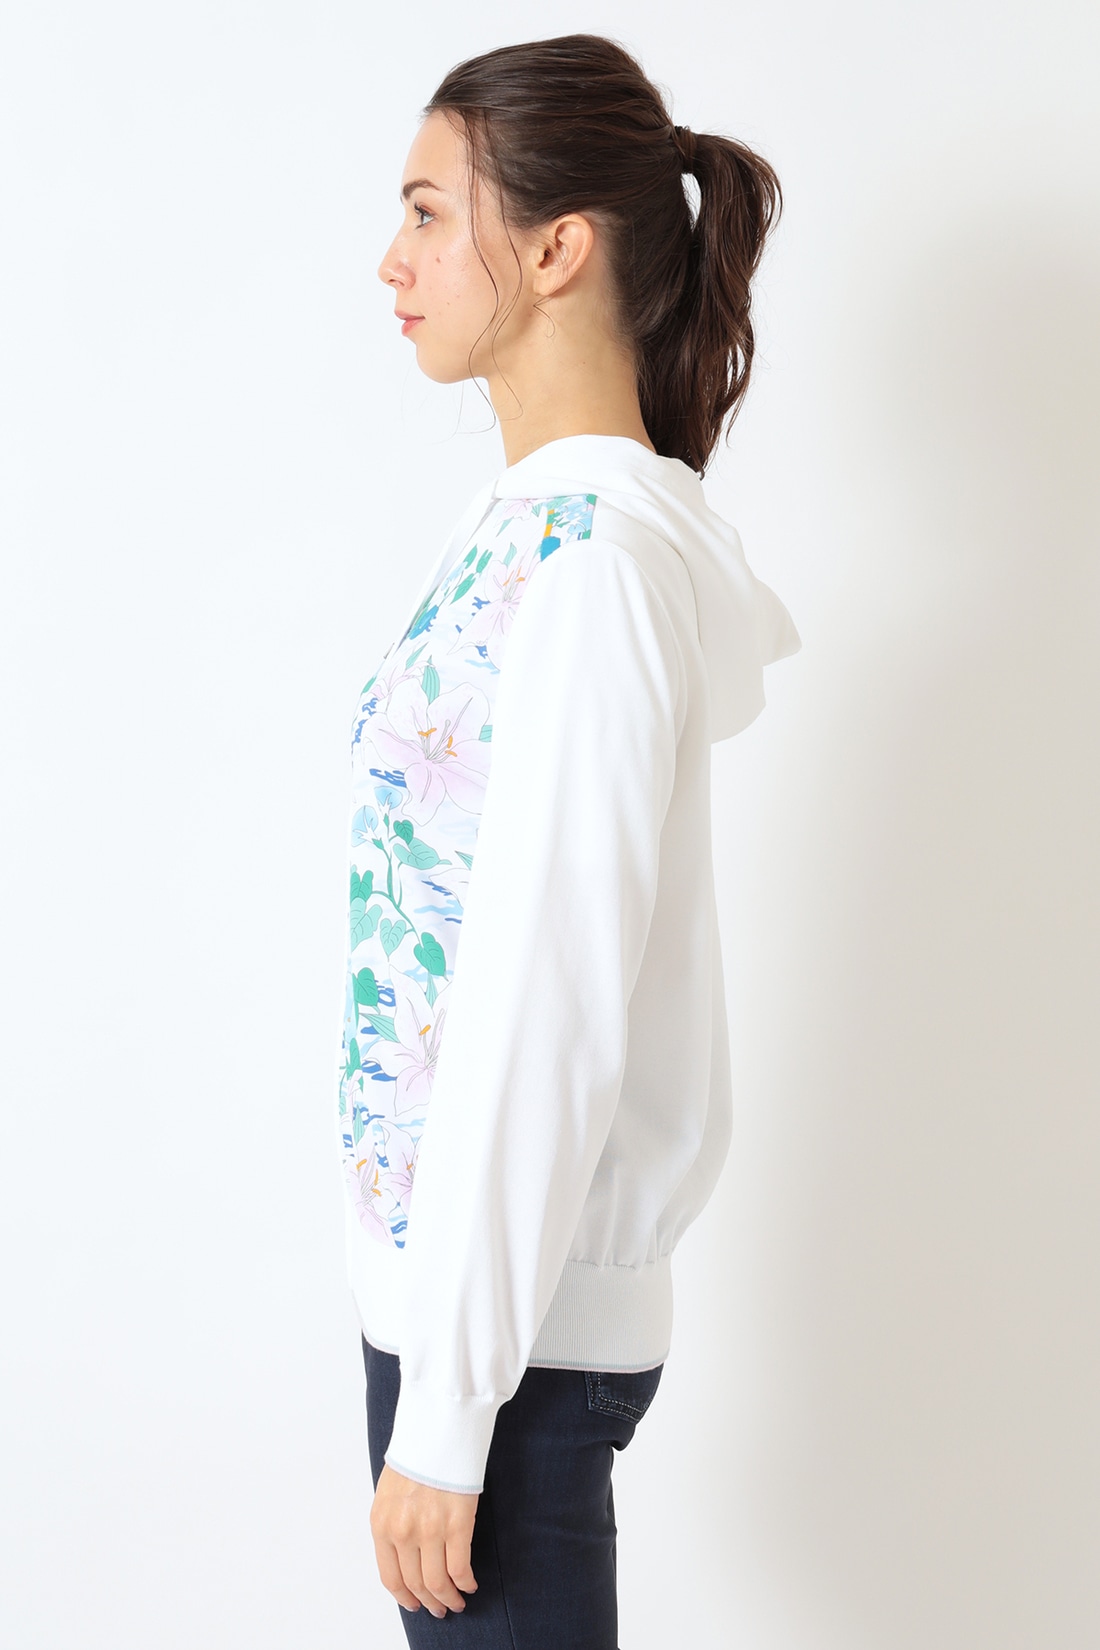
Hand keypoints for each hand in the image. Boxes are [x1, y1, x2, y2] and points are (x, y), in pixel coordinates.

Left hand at [370, 1461, 479, 1617]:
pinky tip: (470, 1584)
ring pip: (438, 1583)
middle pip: (416, 1584)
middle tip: (439, 1609)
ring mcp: (430, 1530)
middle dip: (429, 1602)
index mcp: (382, 1524)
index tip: (414, 1604)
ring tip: (456, 1601)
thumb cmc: (416, 1455)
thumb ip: (393, 1526)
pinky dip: (465, 1582)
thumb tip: (404, 1557)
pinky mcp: (457, 1524)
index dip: (405, 1597)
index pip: (390, 1577)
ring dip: (449, 1598)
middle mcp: (402, 1532)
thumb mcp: (389, 1493)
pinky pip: (460, 1568)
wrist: (437, 1428)